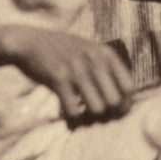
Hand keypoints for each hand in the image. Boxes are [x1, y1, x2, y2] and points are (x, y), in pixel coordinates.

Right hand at [0, 25, 133, 123]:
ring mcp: (76, 69)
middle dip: (108, 114)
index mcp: (105, 53)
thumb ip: (107, 66)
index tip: (115, 110)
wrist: (31, 41)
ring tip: (84, 116)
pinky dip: (73, 118)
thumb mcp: (90, 49)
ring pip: (97, 108)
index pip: (129, 86)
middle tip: (98, 116)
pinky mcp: (58, 79)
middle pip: (114, 101)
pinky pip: (74, 110)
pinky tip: (69, 113)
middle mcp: (94, 60)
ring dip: (90, 118)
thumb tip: (124, 98)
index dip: (125, 104)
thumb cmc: (63, 49)